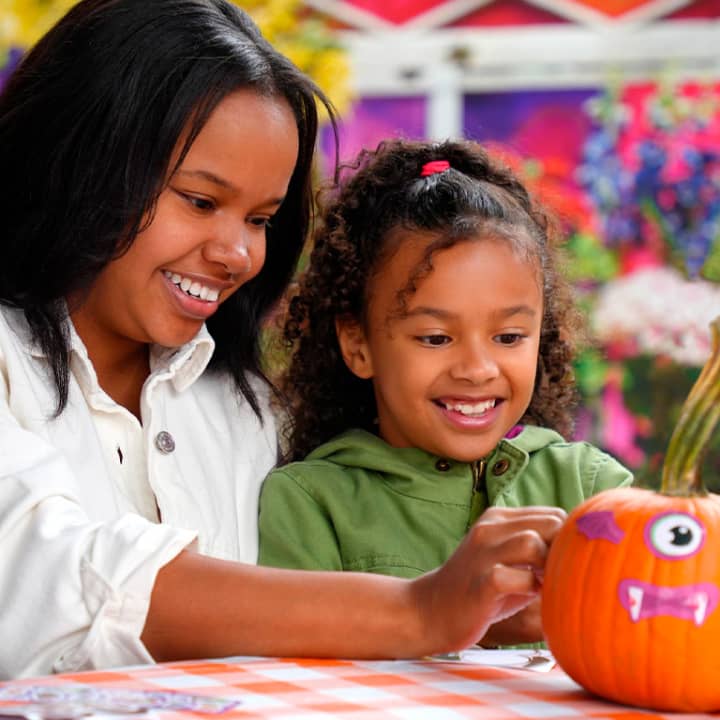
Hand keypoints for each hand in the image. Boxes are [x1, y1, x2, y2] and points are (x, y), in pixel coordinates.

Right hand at [409, 506, 564, 655]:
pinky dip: (531, 589)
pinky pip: (516, 578)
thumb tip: (581, 550)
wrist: (431, 610)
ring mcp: (483, 554)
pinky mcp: (480, 583)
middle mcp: (489, 529)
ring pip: (532, 543)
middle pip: (549, 522)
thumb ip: (537, 548)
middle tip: (562, 574)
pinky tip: (531, 597)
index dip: (568, 538)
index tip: (567, 561)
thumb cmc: (480, 588)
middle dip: (564, 549)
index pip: (553, 513)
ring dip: (549, 566)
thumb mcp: (507, 558)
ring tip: (547, 584)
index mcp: (498, 517)